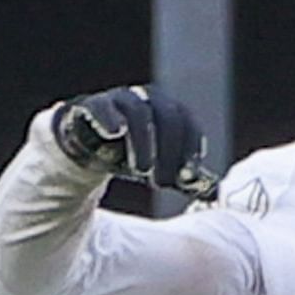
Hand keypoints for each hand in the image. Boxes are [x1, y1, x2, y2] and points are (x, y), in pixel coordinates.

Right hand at [49, 86, 218, 198]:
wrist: (81, 151)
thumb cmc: (125, 155)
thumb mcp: (157, 168)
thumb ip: (183, 178)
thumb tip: (214, 194)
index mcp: (161, 108)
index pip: (184, 118)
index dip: (190, 142)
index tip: (190, 171)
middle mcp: (141, 99)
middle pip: (166, 113)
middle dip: (170, 148)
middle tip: (164, 183)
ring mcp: (114, 101)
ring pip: (137, 110)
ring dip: (144, 142)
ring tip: (143, 170)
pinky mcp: (87, 108)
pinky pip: (99, 106)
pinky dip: (109, 116)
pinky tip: (116, 132)